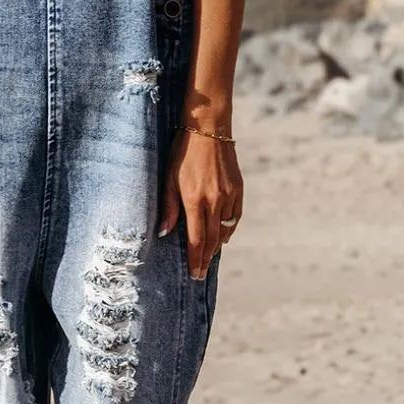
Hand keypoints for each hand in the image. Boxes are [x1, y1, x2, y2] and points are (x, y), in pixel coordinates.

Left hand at [158, 129, 242, 278]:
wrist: (208, 129)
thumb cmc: (182, 152)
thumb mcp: (169, 179)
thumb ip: (168, 208)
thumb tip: (165, 234)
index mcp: (195, 200)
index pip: (197, 239)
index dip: (196, 259)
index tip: (195, 274)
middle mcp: (215, 201)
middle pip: (212, 240)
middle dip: (206, 259)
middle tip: (201, 274)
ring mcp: (229, 195)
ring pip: (225, 230)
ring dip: (216, 245)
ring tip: (208, 256)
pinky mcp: (238, 189)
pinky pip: (235, 217)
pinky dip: (228, 229)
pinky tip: (222, 235)